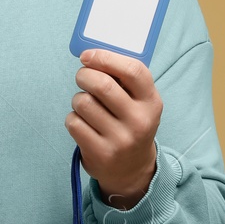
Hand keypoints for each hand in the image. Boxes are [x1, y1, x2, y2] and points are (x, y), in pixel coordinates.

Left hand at [65, 49, 161, 210]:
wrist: (132, 169)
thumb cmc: (131, 124)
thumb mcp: (140, 103)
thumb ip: (124, 79)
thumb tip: (92, 54)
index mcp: (151, 102)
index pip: (133, 70)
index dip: (106, 58)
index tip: (88, 55)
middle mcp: (139, 121)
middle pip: (102, 84)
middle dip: (84, 75)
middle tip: (82, 76)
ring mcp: (120, 139)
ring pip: (83, 102)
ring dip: (78, 99)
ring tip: (86, 105)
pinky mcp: (100, 153)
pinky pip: (74, 122)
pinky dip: (73, 118)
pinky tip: (83, 123)